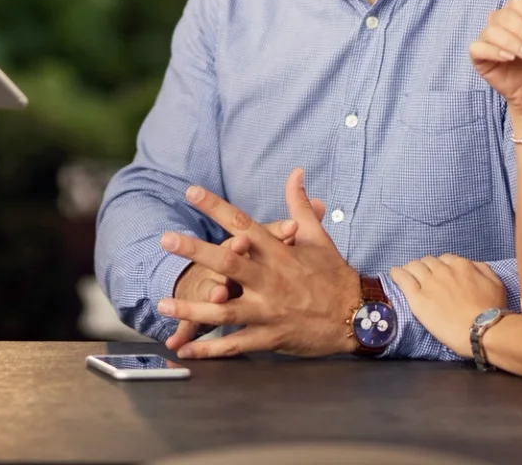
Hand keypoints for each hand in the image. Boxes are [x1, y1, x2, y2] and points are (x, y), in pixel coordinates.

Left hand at [155, 169, 359, 359]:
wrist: (358, 316)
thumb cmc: (333, 274)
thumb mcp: (317, 236)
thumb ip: (299, 204)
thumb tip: (296, 172)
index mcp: (279, 252)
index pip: (243, 223)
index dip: (216, 207)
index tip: (191, 191)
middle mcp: (271, 280)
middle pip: (229, 262)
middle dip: (196, 251)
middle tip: (166, 239)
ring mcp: (269, 311)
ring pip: (225, 310)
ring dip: (193, 307)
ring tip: (164, 303)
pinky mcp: (271, 337)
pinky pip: (236, 344)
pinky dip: (210, 349)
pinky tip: (187, 349)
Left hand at [388, 254, 508, 355]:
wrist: (482, 330)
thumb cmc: (493, 311)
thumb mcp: (495, 283)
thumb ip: (482, 269)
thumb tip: (471, 265)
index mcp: (461, 265)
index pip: (445, 259)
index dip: (441, 267)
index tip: (440, 276)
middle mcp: (443, 270)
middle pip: (427, 261)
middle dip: (426, 268)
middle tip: (425, 279)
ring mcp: (428, 283)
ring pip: (413, 266)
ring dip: (411, 269)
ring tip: (408, 275)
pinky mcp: (417, 297)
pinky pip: (402, 278)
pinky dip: (397, 274)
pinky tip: (395, 274)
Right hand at [470, 0, 521, 129]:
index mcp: (518, 13)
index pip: (518, 1)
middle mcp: (500, 22)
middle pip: (505, 15)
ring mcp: (488, 38)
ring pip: (492, 30)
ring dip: (513, 42)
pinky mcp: (479, 56)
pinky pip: (478, 47)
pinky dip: (494, 51)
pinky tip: (509, 59)